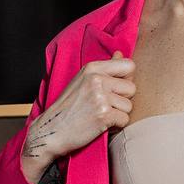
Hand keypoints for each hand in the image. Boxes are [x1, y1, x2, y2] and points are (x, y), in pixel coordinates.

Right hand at [22, 50, 136, 168]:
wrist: (52, 130)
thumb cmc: (68, 107)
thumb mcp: (83, 80)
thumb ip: (104, 69)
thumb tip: (120, 53)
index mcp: (92, 68)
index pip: (129, 65)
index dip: (126, 79)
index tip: (115, 89)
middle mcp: (97, 79)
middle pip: (131, 88)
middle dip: (122, 100)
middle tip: (104, 106)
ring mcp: (100, 97)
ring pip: (129, 106)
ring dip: (118, 114)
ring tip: (100, 115)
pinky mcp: (104, 114)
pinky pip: (125, 120)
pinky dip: (116, 126)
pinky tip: (101, 124)